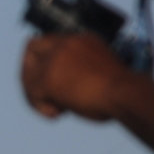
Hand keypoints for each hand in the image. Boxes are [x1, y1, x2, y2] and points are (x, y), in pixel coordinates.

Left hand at [21, 32, 135, 121]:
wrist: (125, 93)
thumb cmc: (122, 89)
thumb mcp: (102, 68)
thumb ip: (81, 69)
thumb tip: (67, 85)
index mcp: (81, 39)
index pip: (51, 41)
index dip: (47, 59)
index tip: (52, 77)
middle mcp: (65, 44)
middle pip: (32, 49)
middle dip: (32, 71)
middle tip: (41, 93)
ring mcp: (54, 60)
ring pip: (28, 74)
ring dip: (37, 94)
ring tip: (56, 108)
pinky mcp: (47, 79)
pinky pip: (32, 93)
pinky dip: (41, 107)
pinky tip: (57, 114)